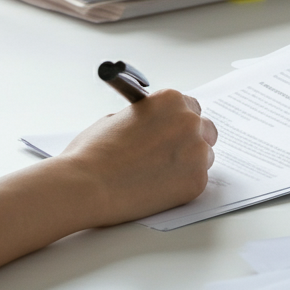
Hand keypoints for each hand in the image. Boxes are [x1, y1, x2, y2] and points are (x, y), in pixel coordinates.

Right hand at [0, 90, 216, 271]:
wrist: (85, 186)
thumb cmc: (92, 153)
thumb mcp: (116, 119)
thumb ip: (144, 119)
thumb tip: (151, 126)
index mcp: (170, 100)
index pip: (190, 107)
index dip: (179, 121)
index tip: (172, 131)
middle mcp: (189, 122)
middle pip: (204, 129)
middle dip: (190, 140)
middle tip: (170, 155)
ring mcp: (197, 152)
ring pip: (204, 156)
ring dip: (189, 163)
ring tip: (159, 175)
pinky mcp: (197, 181)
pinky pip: (198, 180)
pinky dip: (183, 185)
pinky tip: (159, 189)